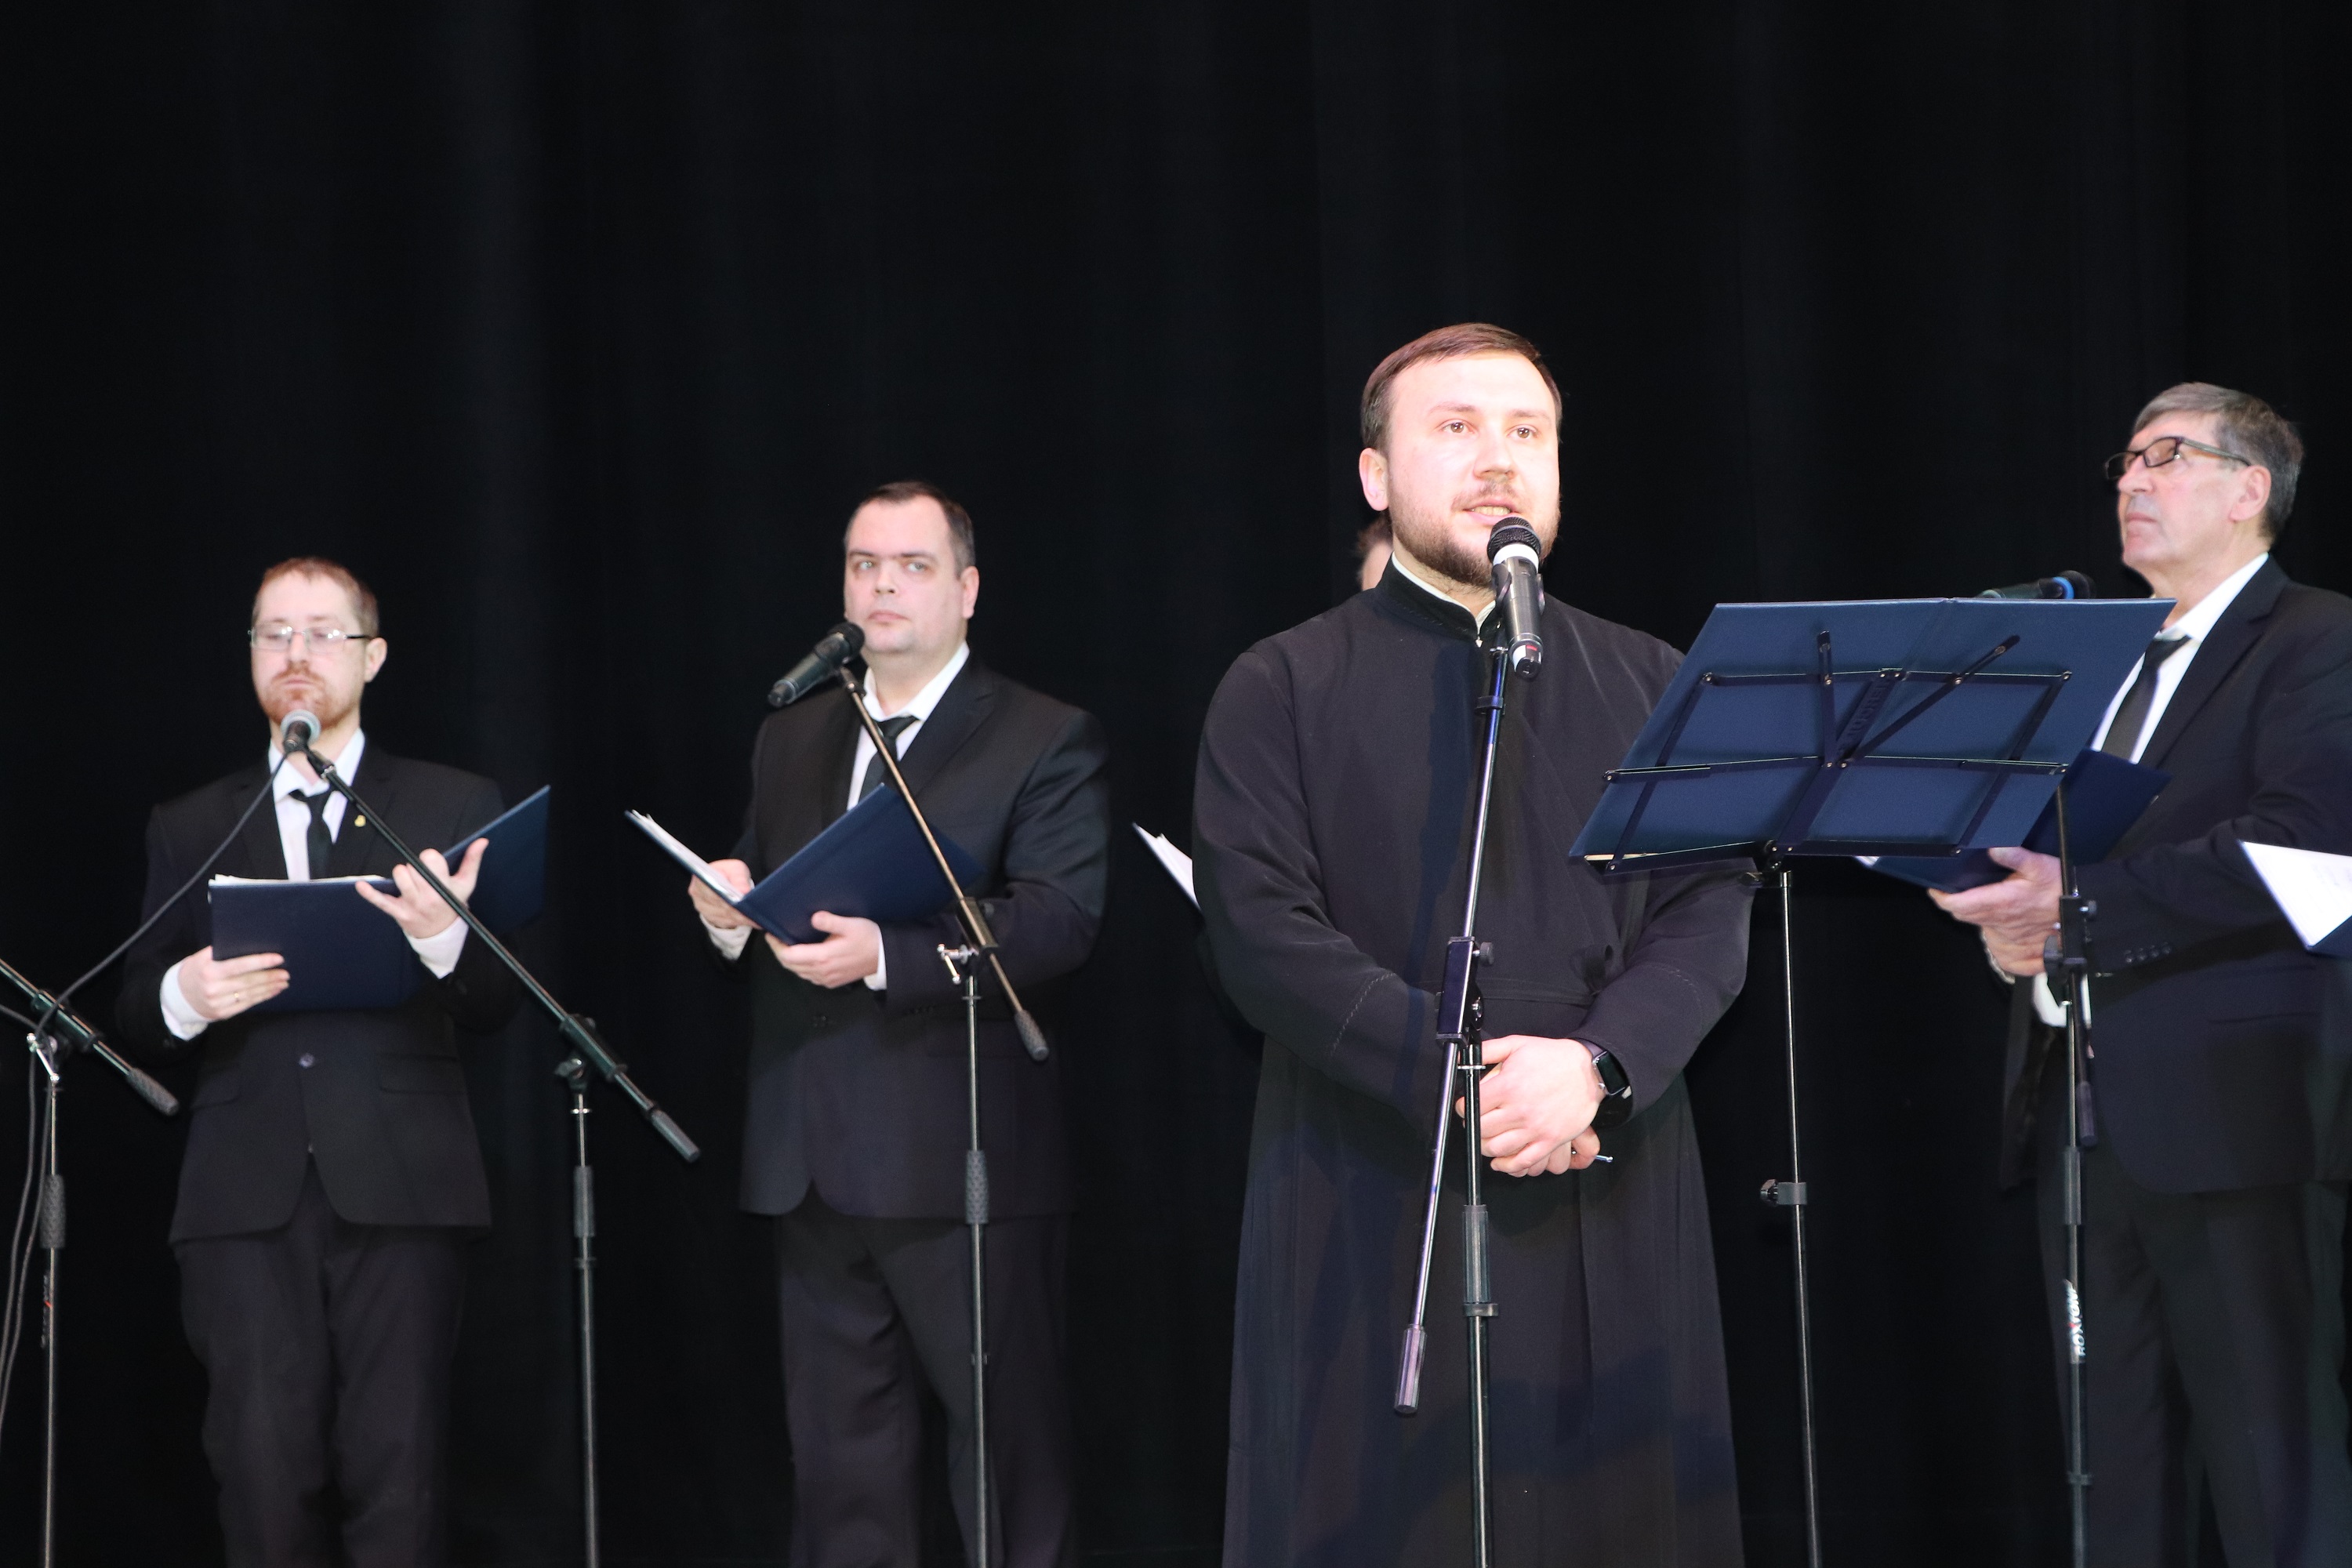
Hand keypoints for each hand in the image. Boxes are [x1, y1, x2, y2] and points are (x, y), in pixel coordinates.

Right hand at [176, 946, 288, 1020]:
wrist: (179, 995)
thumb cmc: (197, 970)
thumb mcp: (203, 957)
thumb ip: (223, 951)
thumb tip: (252, 944)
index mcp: (209, 970)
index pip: (240, 965)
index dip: (261, 962)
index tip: (279, 959)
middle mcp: (212, 988)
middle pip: (248, 981)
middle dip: (270, 977)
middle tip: (286, 972)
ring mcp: (217, 1003)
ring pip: (250, 994)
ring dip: (270, 988)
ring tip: (283, 982)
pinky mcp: (222, 1013)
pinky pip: (247, 1004)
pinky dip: (262, 997)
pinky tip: (273, 991)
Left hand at [352, 839, 483, 940]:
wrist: (442, 932)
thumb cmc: (453, 902)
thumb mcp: (466, 883)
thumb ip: (472, 860)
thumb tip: (482, 841)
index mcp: (444, 887)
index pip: (430, 859)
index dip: (429, 857)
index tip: (432, 861)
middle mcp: (428, 896)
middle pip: (413, 866)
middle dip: (416, 867)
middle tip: (423, 875)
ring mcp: (411, 905)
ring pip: (399, 876)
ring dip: (402, 874)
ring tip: (411, 880)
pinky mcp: (398, 912)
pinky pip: (380, 901)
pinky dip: (370, 893)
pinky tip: (360, 885)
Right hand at [689, 859, 755, 929]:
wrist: (725, 880)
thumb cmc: (729, 873)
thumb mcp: (735, 869)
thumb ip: (739, 878)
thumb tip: (743, 891)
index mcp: (701, 878)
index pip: (712, 889)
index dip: (726, 897)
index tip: (740, 901)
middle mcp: (698, 894)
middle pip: (718, 904)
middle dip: (736, 909)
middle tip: (753, 913)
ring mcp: (702, 908)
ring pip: (723, 915)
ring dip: (739, 918)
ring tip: (755, 918)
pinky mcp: (710, 917)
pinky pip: (725, 922)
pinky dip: (739, 922)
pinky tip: (751, 921)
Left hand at [767, 911, 881, 988]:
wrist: (885, 957)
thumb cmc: (869, 938)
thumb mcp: (851, 925)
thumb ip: (831, 921)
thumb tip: (814, 917)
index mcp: (823, 957)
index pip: (789, 956)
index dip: (776, 946)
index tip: (771, 934)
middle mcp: (821, 972)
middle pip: (790, 965)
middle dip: (779, 952)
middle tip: (776, 938)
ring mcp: (826, 979)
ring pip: (798, 972)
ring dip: (789, 960)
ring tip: (786, 945)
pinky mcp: (832, 982)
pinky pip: (808, 976)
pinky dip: (800, 967)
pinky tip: (803, 956)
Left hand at [1456, 1035, 1606, 1176]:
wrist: (1588, 1069)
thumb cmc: (1553, 1057)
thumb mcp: (1516, 1044)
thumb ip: (1486, 1050)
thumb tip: (1463, 1057)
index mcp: (1509, 1086)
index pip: (1474, 1106)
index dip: (1464, 1107)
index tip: (1466, 1106)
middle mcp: (1520, 1110)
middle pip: (1482, 1129)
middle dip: (1473, 1127)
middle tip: (1475, 1122)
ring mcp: (1536, 1128)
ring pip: (1498, 1148)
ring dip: (1486, 1146)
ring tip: (1486, 1139)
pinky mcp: (1550, 1140)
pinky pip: (1524, 1161)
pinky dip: (1508, 1166)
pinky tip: (1500, 1161)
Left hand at [1929, 847, 2059, 976]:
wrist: (2087, 913)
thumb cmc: (2062, 888)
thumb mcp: (2039, 865)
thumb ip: (2014, 855)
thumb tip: (1993, 847)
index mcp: (2000, 904)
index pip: (1957, 905)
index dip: (1942, 897)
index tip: (1936, 888)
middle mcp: (2000, 925)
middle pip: (1965, 916)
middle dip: (1958, 904)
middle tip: (1960, 892)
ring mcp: (2010, 940)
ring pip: (1982, 932)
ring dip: (1978, 920)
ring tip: (1984, 906)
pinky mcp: (2023, 953)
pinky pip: (2003, 956)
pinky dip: (1997, 946)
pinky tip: (1999, 932)